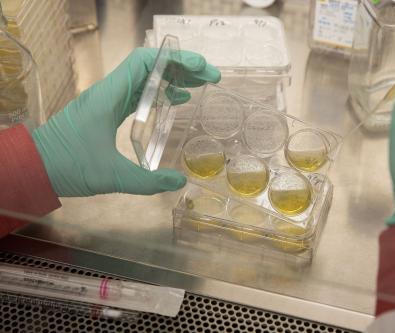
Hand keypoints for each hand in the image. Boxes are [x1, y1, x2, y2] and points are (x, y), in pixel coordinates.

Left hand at [32, 48, 220, 196]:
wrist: (34, 167)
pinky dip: (159, 94)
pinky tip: (176, 101)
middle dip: (182, 68)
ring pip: (145, 80)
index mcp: (110, 96)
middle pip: (150, 67)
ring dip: (172, 79)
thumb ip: (149, 182)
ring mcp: (108, 100)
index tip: (199, 68)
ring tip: (199, 86)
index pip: (145, 62)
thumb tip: (180, 182)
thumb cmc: (68, 166)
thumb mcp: (112, 177)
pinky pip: (139, 95)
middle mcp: (110, 92)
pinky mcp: (107, 111)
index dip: (175, 60)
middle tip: (210, 77)